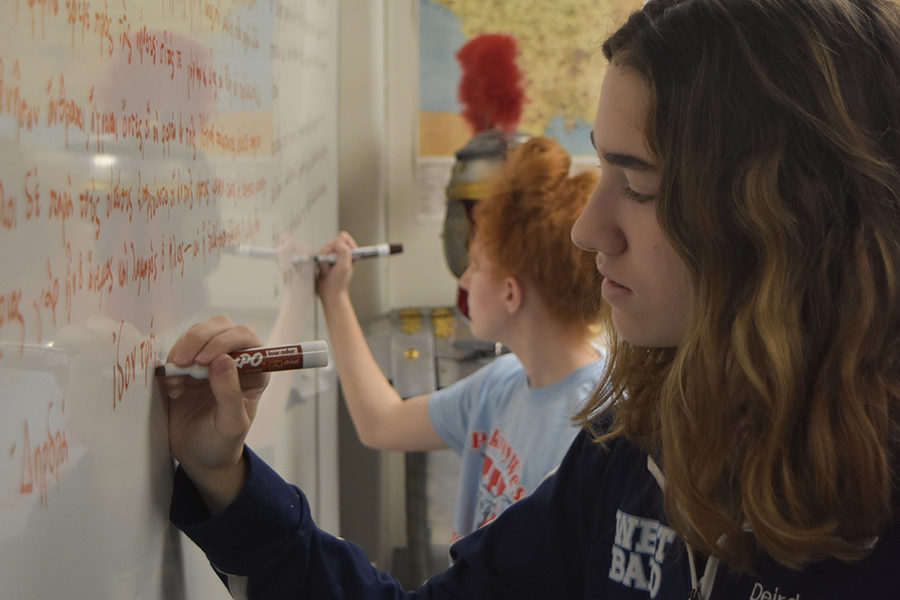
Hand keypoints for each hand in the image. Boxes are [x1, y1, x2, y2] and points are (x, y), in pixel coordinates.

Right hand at [163, 316, 268, 510]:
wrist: (198, 458)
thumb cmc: (222, 443)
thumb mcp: (230, 425)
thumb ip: (229, 393)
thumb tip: (223, 359)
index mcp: (255, 371)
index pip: (246, 338)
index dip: (225, 341)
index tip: (205, 360)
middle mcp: (234, 360)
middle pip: (220, 327)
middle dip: (199, 339)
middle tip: (184, 364)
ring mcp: (210, 361)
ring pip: (198, 333)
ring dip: (183, 351)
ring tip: (177, 383)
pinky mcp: (188, 366)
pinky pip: (179, 350)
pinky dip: (171, 363)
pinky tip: (172, 389)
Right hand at [315, 230, 356, 303]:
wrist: (330, 293)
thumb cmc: (339, 282)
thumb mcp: (345, 266)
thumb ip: (344, 251)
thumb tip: (338, 241)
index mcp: (349, 252)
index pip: (343, 237)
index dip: (339, 244)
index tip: (339, 254)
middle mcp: (341, 253)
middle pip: (331, 243)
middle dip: (329, 254)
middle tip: (333, 265)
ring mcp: (332, 256)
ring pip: (323, 249)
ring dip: (324, 260)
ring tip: (328, 270)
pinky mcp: (324, 260)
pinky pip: (318, 256)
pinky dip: (320, 263)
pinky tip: (323, 271)